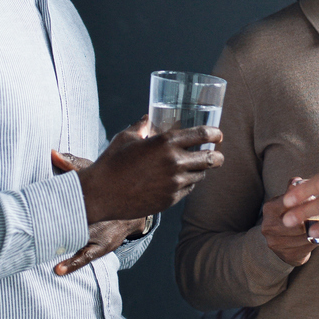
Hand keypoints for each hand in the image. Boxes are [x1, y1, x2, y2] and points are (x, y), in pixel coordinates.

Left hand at [50, 153, 147, 273]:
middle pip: (76, 219)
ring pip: (79, 240)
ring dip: (62, 246)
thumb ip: (72, 165)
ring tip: (44, 251)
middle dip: (56, 224)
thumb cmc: (107, 187)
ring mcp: (101, 232)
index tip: (39, 202)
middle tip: (33, 230)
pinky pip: (87, 256)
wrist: (136, 206)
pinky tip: (58, 269)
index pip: (75, 195)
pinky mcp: (102, 246)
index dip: (57, 198)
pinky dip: (73, 262)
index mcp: (94, 195)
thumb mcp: (94, 172)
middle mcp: (99, 214)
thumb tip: (52, 153)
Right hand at [58, 120, 221, 224]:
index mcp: (165, 142)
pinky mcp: (170, 200)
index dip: (215, 134)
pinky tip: (181, 180)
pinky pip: (187, 189)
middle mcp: (174, 162)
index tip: (218, 135)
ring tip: (197, 167)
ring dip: (201, 170)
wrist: (100, 194)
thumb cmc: (111, 162)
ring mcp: (174, 183)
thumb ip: (142, 126)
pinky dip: (188, 184)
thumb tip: (148, 118)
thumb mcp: (126, 138)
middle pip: (210, 159)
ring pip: (200, 176)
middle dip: (217, 156)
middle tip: (217, 155)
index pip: (202, 135)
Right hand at [259, 180, 315, 266]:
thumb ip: (294, 189)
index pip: (291, 204)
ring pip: (305, 237)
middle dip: (315, 220)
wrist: (280, 241)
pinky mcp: (286, 255)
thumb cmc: (288, 215)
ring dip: (318, 232)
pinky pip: (307, 248)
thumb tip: (298, 181)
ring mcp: (276, 243)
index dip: (307, 203)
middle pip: (299, 223)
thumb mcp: (288, 200)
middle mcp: (269, 226)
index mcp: (270, 208)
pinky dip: (316, 242)